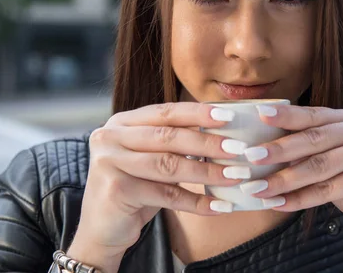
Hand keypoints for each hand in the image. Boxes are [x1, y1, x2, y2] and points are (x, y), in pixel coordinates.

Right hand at [67, 102, 247, 271]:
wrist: (102, 229)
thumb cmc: (134, 189)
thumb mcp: (151, 160)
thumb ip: (174, 143)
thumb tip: (222, 131)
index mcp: (121, 122)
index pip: (165, 112)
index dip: (198, 113)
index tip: (228, 116)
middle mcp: (110, 137)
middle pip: (168, 137)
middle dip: (208, 143)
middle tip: (239, 149)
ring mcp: (109, 162)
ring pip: (169, 165)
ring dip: (208, 172)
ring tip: (236, 176)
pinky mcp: (116, 190)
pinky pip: (166, 195)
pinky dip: (196, 201)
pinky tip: (219, 206)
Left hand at [240, 105, 342, 243]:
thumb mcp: (334, 161)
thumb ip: (310, 151)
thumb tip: (263, 150)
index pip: (313, 115)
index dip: (285, 115)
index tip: (258, 115)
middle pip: (313, 139)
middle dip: (278, 149)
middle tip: (250, 156)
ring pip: (318, 166)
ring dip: (284, 179)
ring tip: (257, 188)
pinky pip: (329, 189)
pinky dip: (301, 198)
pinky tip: (279, 203)